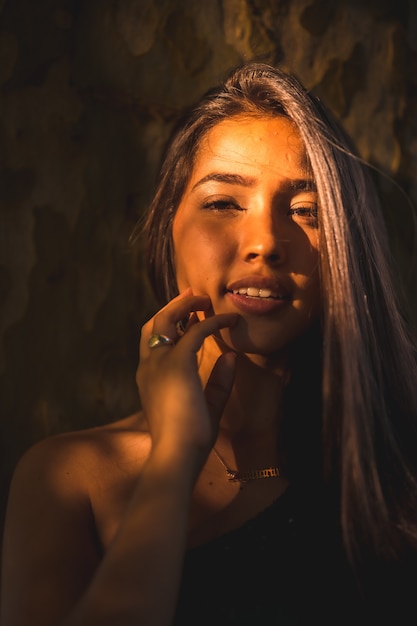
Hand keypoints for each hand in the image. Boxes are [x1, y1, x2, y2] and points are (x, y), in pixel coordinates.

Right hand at [137, 289, 236, 463]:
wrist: (177, 455)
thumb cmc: (188, 440)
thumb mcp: (207, 406)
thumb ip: (218, 381)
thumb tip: (231, 356)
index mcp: (149, 378)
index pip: (153, 342)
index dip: (169, 325)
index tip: (188, 317)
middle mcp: (149, 366)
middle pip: (154, 324)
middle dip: (173, 307)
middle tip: (192, 296)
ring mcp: (159, 362)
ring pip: (166, 319)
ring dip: (186, 305)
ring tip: (204, 299)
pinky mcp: (177, 362)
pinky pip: (196, 331)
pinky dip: (213, 321)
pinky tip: (228, 320)